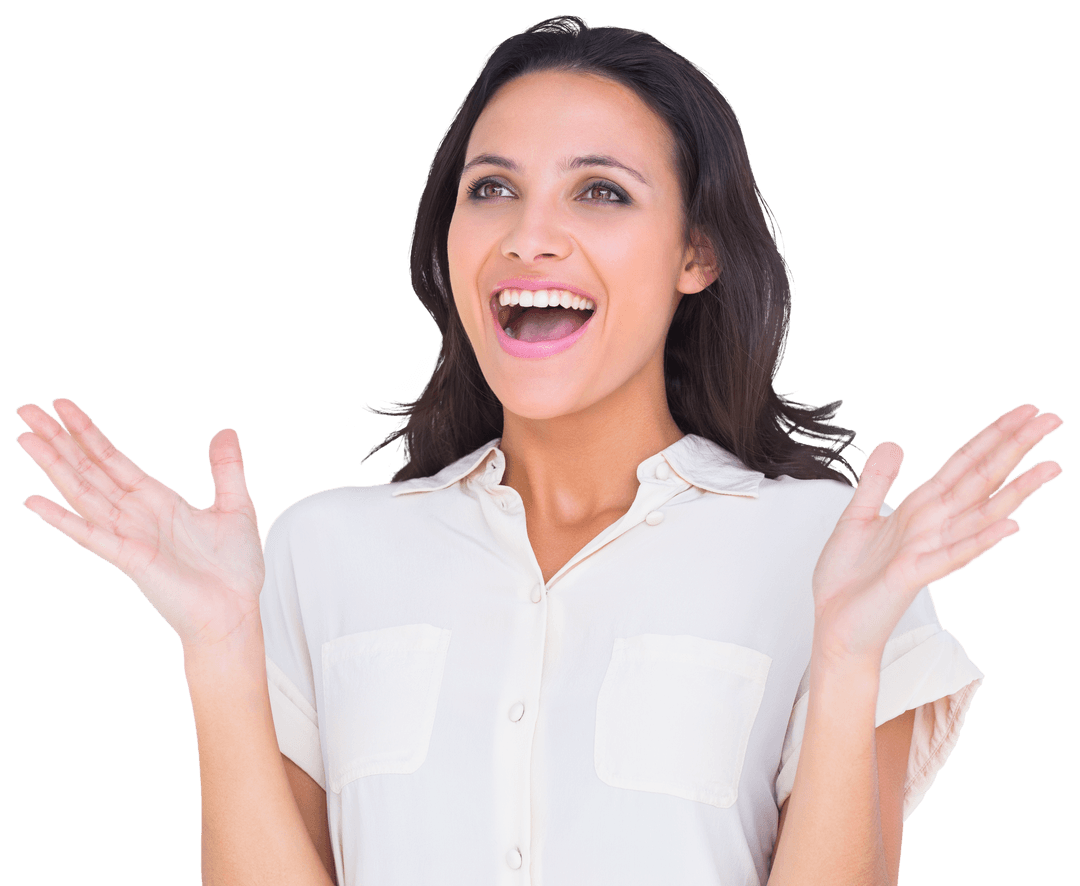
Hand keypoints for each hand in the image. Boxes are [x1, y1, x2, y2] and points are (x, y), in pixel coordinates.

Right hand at [16, 399, 265, 652]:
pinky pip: (91, 536)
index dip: (87, 432)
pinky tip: (35, 503)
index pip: (112, 459)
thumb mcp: (235, 506)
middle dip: (59, 439)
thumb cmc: (234, 570)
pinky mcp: (130, 559)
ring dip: (55, 467)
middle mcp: (136, 515)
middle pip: (88, 469)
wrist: (236, 612)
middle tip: (27, 409)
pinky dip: (63, 520)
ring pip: (84, 493)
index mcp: (157, 500)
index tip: (62, 406)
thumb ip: (226, 469)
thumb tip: (225, 431)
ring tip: (26, 439)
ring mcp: (128, 536)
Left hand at [811, 403, 1062, 666]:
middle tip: (1052, 419)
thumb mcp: (857, 517)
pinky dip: (980, 540)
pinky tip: (1009, 526)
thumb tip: (895, 442)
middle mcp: (932, 526)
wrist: (834, 624)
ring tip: (1050, 467)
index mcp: (918, 508)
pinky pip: (953, 555)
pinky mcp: (914, 575)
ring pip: (980, 515)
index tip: (1025, 411)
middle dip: (1014, 448)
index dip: (992, 436)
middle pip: (981, 479)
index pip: (963, 464)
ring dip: (1015, 491)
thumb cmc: (848, 579)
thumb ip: (877, 480)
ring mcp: (928, 550)